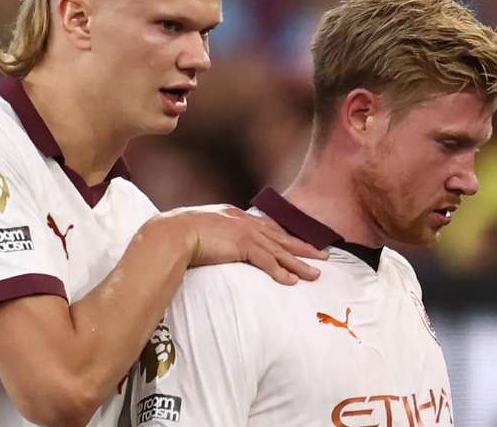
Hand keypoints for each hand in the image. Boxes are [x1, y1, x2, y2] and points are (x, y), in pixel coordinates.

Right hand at [161, 205, 327, 284]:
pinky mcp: (242, 244)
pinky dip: (281, 271)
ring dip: (300, 263)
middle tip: (324, 256)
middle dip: (305, 247)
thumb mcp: (202, 229)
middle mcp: (245, 221)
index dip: (287, 237)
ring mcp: (245, 232)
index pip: (268, 227)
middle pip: (282, 237)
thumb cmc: (179, 234)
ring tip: (316, 274)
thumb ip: (215, 235)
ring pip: (280, 250)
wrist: (172, 233)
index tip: (301, 243)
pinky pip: (267, 261)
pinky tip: (292, 281)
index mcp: (236, 215)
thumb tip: (217, 245)